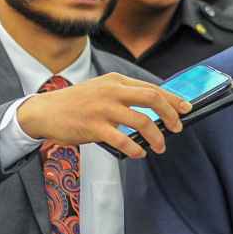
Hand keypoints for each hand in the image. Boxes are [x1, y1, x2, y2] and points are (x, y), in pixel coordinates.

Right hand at [16, 72, 191, 158]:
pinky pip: (123, 140)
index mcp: (117, 80)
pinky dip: (136, 148)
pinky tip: (140, 153)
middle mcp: (112, 91)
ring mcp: (103, 109)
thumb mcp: (103, 89)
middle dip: (171, 114)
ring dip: (157, 137)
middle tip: (177, 128)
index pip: (153, 88)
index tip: (186, 109)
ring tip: (160, 147)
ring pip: (142, 121)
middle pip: (153, 99)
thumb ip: (126, 94)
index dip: (173, 100)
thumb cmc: (78, 102)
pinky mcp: (94, 127)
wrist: (45, 111)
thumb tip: (158, 105)